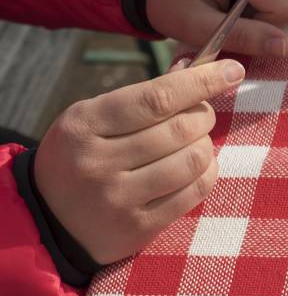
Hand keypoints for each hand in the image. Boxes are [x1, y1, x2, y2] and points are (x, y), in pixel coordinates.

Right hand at [33, 59, 244, 264]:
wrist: (47, 220)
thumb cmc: (82, 155)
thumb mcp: (94, 117)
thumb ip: (144, 95)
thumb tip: (199, 67)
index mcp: (84, 125)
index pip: (157, 97)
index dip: (202, 81)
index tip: (233, 70)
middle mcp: (97, 162)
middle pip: (180, 129)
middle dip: (204, 114)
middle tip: (201, 114)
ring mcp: (117, 199)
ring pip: (193, 160)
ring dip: (205, 145)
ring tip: (193, 143)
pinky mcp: (137, 228)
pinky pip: (195, 192)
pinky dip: (207, 173)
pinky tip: (196, 168)